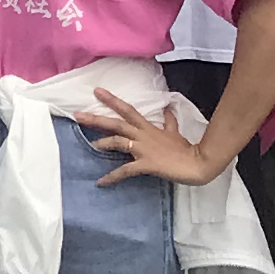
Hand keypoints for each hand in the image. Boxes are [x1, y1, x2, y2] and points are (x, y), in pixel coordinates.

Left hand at [81, 87, 225, 189]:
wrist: (197, 163)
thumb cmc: (185, 149)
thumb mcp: (175, 132)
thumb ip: (169, 121)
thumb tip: (168, 109)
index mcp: (148, 127)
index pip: (128, 110)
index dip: (112, 100)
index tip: (97, 91)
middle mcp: (142, 135)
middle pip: (116, 123)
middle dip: (96, 118)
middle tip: (77, 114)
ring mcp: (143, 149)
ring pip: (118, 142)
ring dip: (102, 143)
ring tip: (89, 145)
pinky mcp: (146, 164)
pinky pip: (125, 170)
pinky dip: (112, 177)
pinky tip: (101, 182)